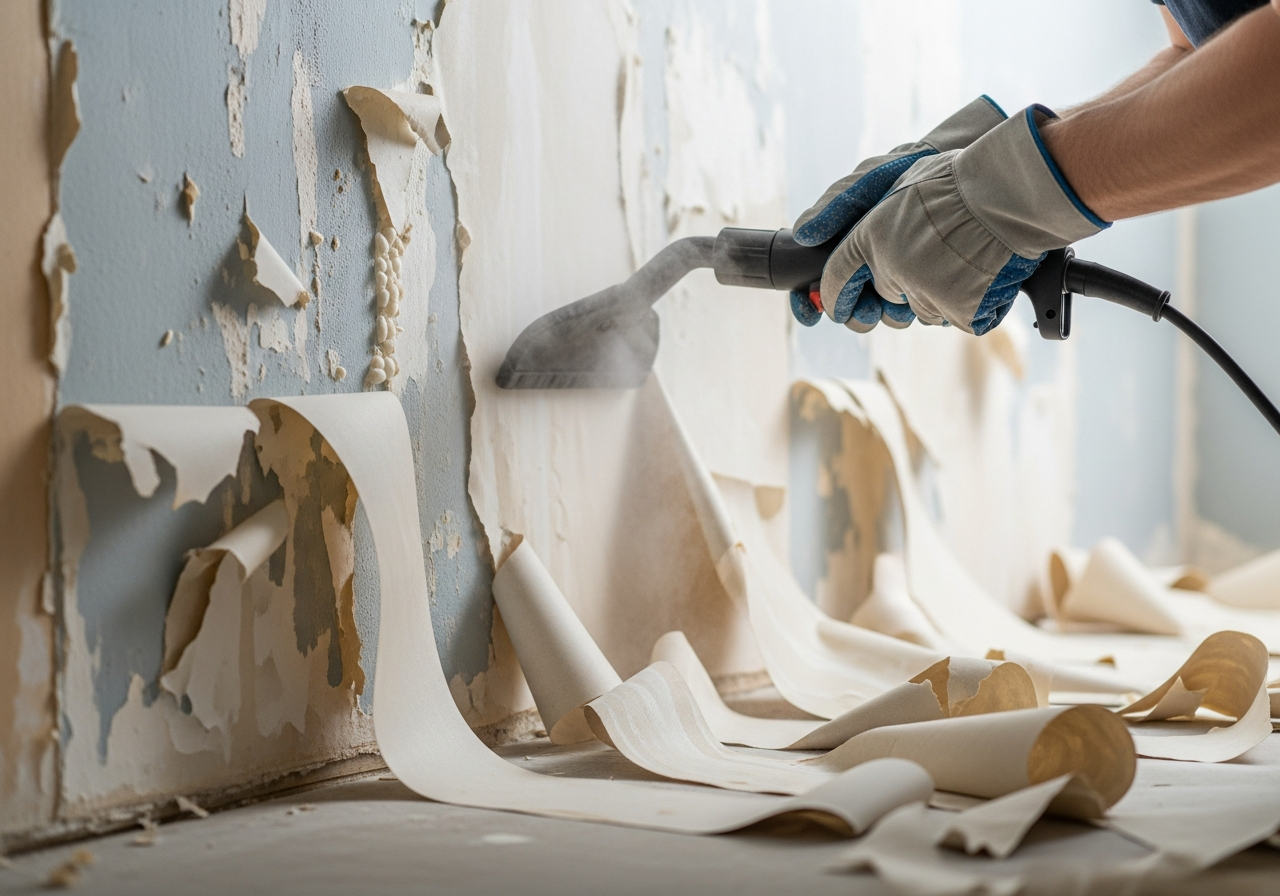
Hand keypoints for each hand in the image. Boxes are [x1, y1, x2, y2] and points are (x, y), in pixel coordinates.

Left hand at [819, 106, 1108, 335]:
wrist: (1012, 191)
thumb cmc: (960, 179)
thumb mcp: (899, 178)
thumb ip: (859, 210)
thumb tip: (808, 233)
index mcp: (871, 237)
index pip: (836, 279)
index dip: (835, 297)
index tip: (837, 306)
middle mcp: (892, 269)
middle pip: (883, 300)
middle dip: (898, 291)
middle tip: (929, 264)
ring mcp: (925, 293)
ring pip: (921, 311)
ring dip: (937, 294)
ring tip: (963, 257)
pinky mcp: (958, 310)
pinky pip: (955, 318)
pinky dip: (969, 303)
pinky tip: (982, 272)